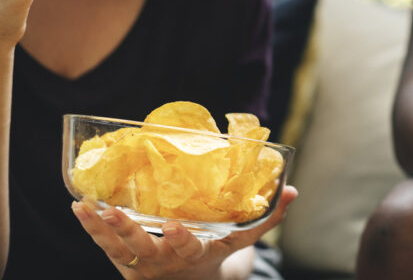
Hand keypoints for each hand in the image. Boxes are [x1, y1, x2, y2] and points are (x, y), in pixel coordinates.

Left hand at [71, 186, 297, 279]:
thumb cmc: (215, 255)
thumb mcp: (240, 241)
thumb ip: (266, 217)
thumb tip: (292, 190)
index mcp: (196, 255)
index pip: (188, 247)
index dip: (180, 239)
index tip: (173, 226)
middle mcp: (166, 261)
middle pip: (145, 247)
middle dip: (130, 231)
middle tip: (116, 214)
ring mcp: (142, 263)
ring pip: (118, 247)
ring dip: (102, 227)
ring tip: (88, 207)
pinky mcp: (124, 261)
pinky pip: (105, 245)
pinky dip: (92, 227)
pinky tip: (79, 207)